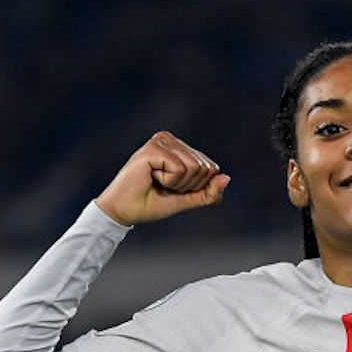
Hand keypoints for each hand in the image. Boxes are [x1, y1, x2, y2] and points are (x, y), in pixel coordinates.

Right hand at [96, 131, 229, 225]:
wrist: (124, 211)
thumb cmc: (152, 203)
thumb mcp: (188, 199)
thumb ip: (209, 192)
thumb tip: (227, 178)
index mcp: (180, 148)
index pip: (211, 167)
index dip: (198, 186)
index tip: (175, 188)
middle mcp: (171, 140)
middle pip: (205, 167)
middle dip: (189, 186)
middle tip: (165, 186)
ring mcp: (161, 142)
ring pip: (194, 167)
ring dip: (179, 184)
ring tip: (157, 182)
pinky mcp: (153, 148)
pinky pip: (180, 169)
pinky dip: (170, 181)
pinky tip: (151, 177)